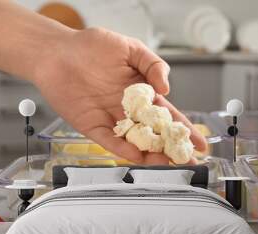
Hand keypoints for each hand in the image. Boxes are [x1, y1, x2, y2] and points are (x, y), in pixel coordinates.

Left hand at [35, 28, 206, 163]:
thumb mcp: (130, 48)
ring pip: (135, 142)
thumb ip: (153, 65)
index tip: (200, 143)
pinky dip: (123, 149)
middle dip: (173, 148)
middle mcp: (129, 110)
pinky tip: (136, 155)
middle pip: (155, 134)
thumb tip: (166, 87)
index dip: (184, 129)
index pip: (168, 114)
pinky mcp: (92, 127)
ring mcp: (111, 120)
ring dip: (151, 154)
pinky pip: (110, 141)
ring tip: (167, 163)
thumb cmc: (91, 46)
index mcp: (141, 93)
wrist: (57, 52)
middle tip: (189, 162)